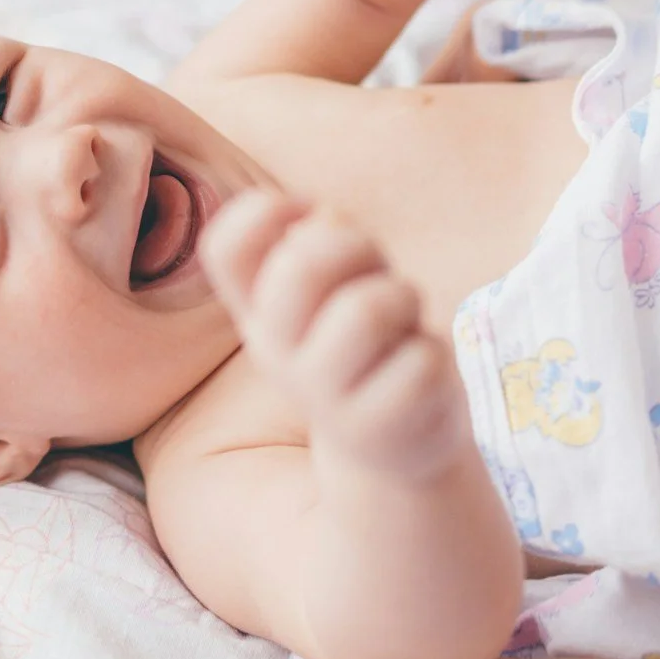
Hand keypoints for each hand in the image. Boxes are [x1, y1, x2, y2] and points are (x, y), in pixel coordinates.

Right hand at [200, 190, 469, 486]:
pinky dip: (433, 352)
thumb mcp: (341, 289)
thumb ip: (324, 245)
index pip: (225, 247)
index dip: (264, 211)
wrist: (392, 446)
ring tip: (404, 323)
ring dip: (403, 300)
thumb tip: (327, 219)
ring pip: (366, 309)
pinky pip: (419, 360)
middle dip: (358, 248)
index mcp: (258, 312)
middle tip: (378, 273)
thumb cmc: (367, 344)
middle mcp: (274, 352)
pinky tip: (420, 371)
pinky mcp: (374, 427)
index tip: (309, 215)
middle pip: (301, 265)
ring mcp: (319, 397)